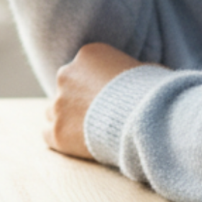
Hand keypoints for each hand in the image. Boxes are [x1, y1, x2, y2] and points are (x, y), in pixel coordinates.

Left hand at [43, 42, 150, 158]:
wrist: (146, 120)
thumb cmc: (154, 95)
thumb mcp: (147, 71)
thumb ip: (133, 71)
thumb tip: (140, 76)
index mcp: (88, 55)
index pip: (83, 69)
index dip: (95, 87)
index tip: (109, 100)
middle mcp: (67, 74)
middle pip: (66, 88)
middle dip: (78, 101)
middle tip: (98, 118)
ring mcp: (59, 103)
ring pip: (54, 111)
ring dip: (67, 120)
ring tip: (88, 133)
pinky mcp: (57, 131)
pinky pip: (48, 134)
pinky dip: (61, 140)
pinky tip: (76, 146)